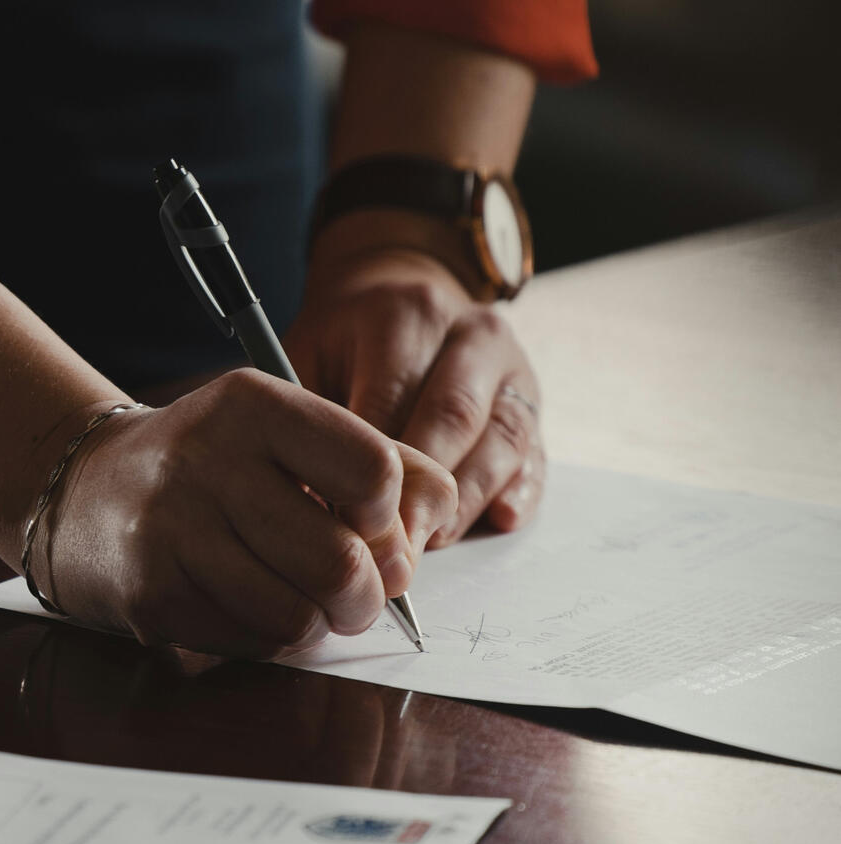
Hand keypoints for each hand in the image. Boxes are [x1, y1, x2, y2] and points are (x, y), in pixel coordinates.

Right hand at [33, 370, 456, 657]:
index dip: (390, 516)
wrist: (85, 492)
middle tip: (356, 593)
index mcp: (254, 405)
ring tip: (301, 599)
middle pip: (343, 562)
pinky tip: (246, 604)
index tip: (369, 524)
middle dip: (367, 595)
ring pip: (299, 616)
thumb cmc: (211, 465)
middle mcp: (207, 460)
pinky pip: (251, 643)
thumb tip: (432, 528)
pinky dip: (268, 638)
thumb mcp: (287, 433)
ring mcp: (172, 531)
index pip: (375, 471)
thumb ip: (380, 461)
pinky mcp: (152, 594)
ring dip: (317, 623)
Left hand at [285, 246, 544, 546]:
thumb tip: (308, 499)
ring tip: (432, 542)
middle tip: (393, 547)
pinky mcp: (533, 403)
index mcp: (408, 315)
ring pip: (501, 439)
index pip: (393, 398)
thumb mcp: (308, 356)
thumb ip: (309, 417)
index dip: (371, 468)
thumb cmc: (344, 343)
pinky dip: (520, 490)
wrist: (400, 297)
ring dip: (467, 499)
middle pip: (454, 418)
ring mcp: (511, 369)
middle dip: (423, 491)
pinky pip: (536, 452)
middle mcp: (471, 334)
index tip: (348, 521)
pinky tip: (499, 519)